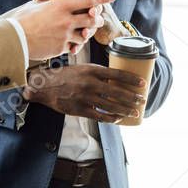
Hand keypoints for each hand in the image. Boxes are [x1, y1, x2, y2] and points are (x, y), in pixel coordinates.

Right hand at [7, 0, 118, 58]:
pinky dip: (74, 44)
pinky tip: (72, 43)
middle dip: (97, 19)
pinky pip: (74, 46)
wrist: (13, 40)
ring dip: (88, 33)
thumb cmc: (21, 20)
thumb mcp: (34, 5)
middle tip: (97, 18)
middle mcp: (66, 20)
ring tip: (86, 32)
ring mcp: (65, 35)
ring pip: (86, 35)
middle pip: (92, 19)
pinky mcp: (61, 48)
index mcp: (60, 5)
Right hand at [22, 63, 145, 121]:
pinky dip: (111, 118)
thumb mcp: (83, 68)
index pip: (117, 74)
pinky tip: (119, 119)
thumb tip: (118, 79)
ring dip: (125, 110)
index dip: (132, 80)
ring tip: (135, 112)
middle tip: (142, 100)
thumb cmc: (67, 75)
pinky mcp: (80, 109)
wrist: (45, 86)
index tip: (143, 83)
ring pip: (111, 105)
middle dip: (132, 97)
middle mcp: (90, 83)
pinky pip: (100, 116)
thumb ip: (99, 73)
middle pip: (117, 92)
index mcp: (92, 70)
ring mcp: (85, 97)